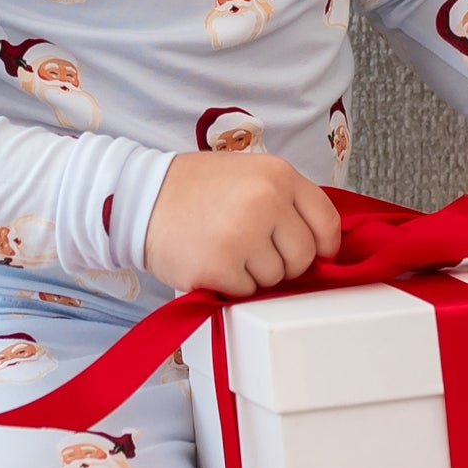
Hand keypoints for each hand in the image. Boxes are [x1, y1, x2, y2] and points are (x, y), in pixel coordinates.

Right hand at [144, 151, 346, 296]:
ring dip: (255, 273)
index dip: (324, 245)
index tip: (316, 254)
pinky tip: (212, 260)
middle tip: (253, 248)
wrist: (140, 198)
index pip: (327, 222)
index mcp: (279, 175)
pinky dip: (231, 284)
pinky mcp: (220, 267)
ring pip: (276, 278)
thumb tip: (320, 245)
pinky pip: (247, 292)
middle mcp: (266, 201)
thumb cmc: (195, 190)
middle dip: (284, 261)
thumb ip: (285, 201)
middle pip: (304, 256)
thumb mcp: (249, 174)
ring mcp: (243, 235)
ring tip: (226, 248)